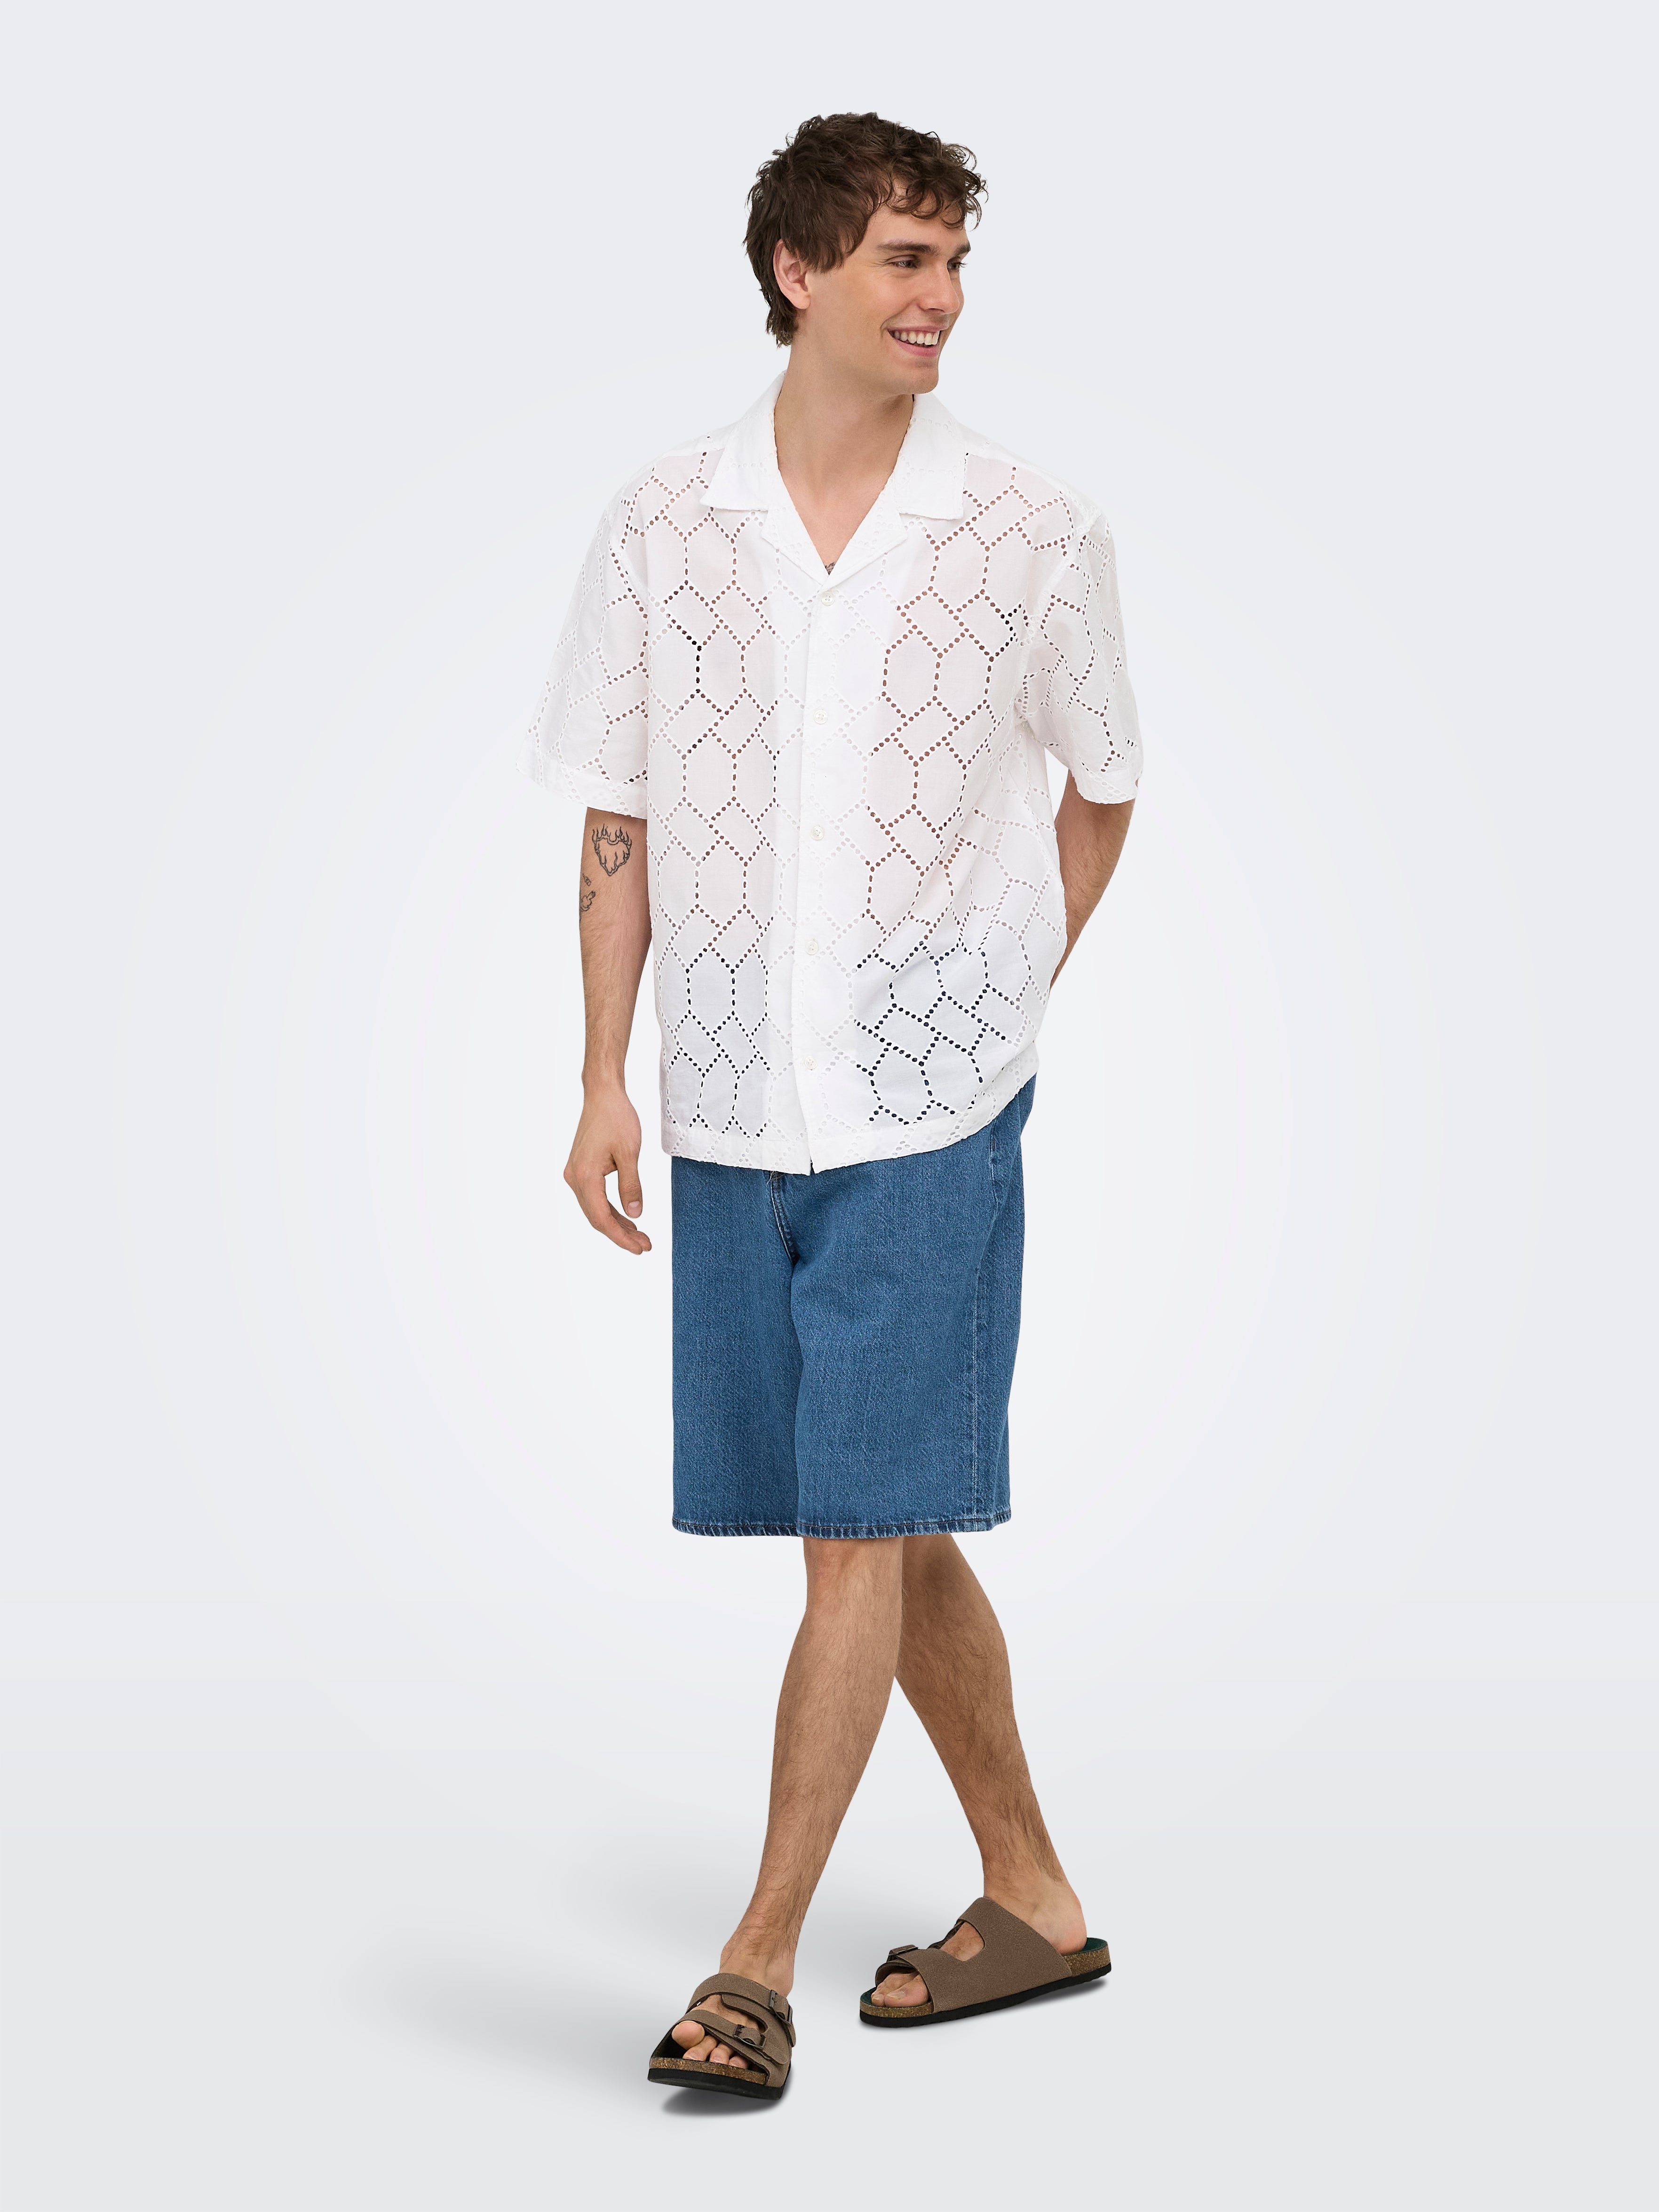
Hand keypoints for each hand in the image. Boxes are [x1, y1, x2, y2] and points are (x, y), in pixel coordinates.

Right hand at [563, 1082, 650, 1253]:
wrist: (602, 1095)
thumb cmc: (616, 1118)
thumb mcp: (630, 1153)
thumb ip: (632, 1186)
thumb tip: (636, 1215)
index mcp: (585, 1176)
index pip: (601, 1218)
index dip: (620, 1237)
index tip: (639, 1248)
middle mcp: (574, 1178)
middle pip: (596, 1217)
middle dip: (621, 1234)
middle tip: (645, 1245)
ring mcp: (575, 1173)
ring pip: (595, 1208)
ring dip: (616, 1223)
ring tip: (640, 1235)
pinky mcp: (580, 1169)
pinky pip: (594, 1197)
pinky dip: (610, 1209)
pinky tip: (627, 1217)